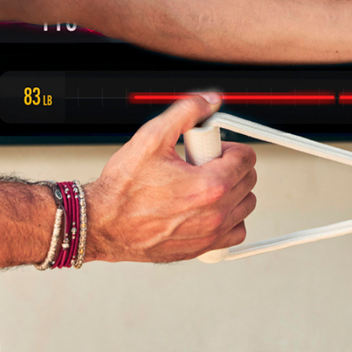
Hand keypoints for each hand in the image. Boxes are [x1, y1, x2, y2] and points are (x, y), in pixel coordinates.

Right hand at [83, 93, 256, 262]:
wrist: (103, 223)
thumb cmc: (123, 188)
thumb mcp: (152, 136)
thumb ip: (186, 112)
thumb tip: (209, 102)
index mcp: (210, 185)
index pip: (248, 158)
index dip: (230, 146)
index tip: (213, 149)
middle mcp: (215, 213)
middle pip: (248, 180)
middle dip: (230, 166)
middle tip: (203, 164)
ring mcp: (210, 234)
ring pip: (245, 206)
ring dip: (232, 192)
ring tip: (204, 184)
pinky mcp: (202, 248)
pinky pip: (235, 232)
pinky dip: (228, 219)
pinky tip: (207, 207)